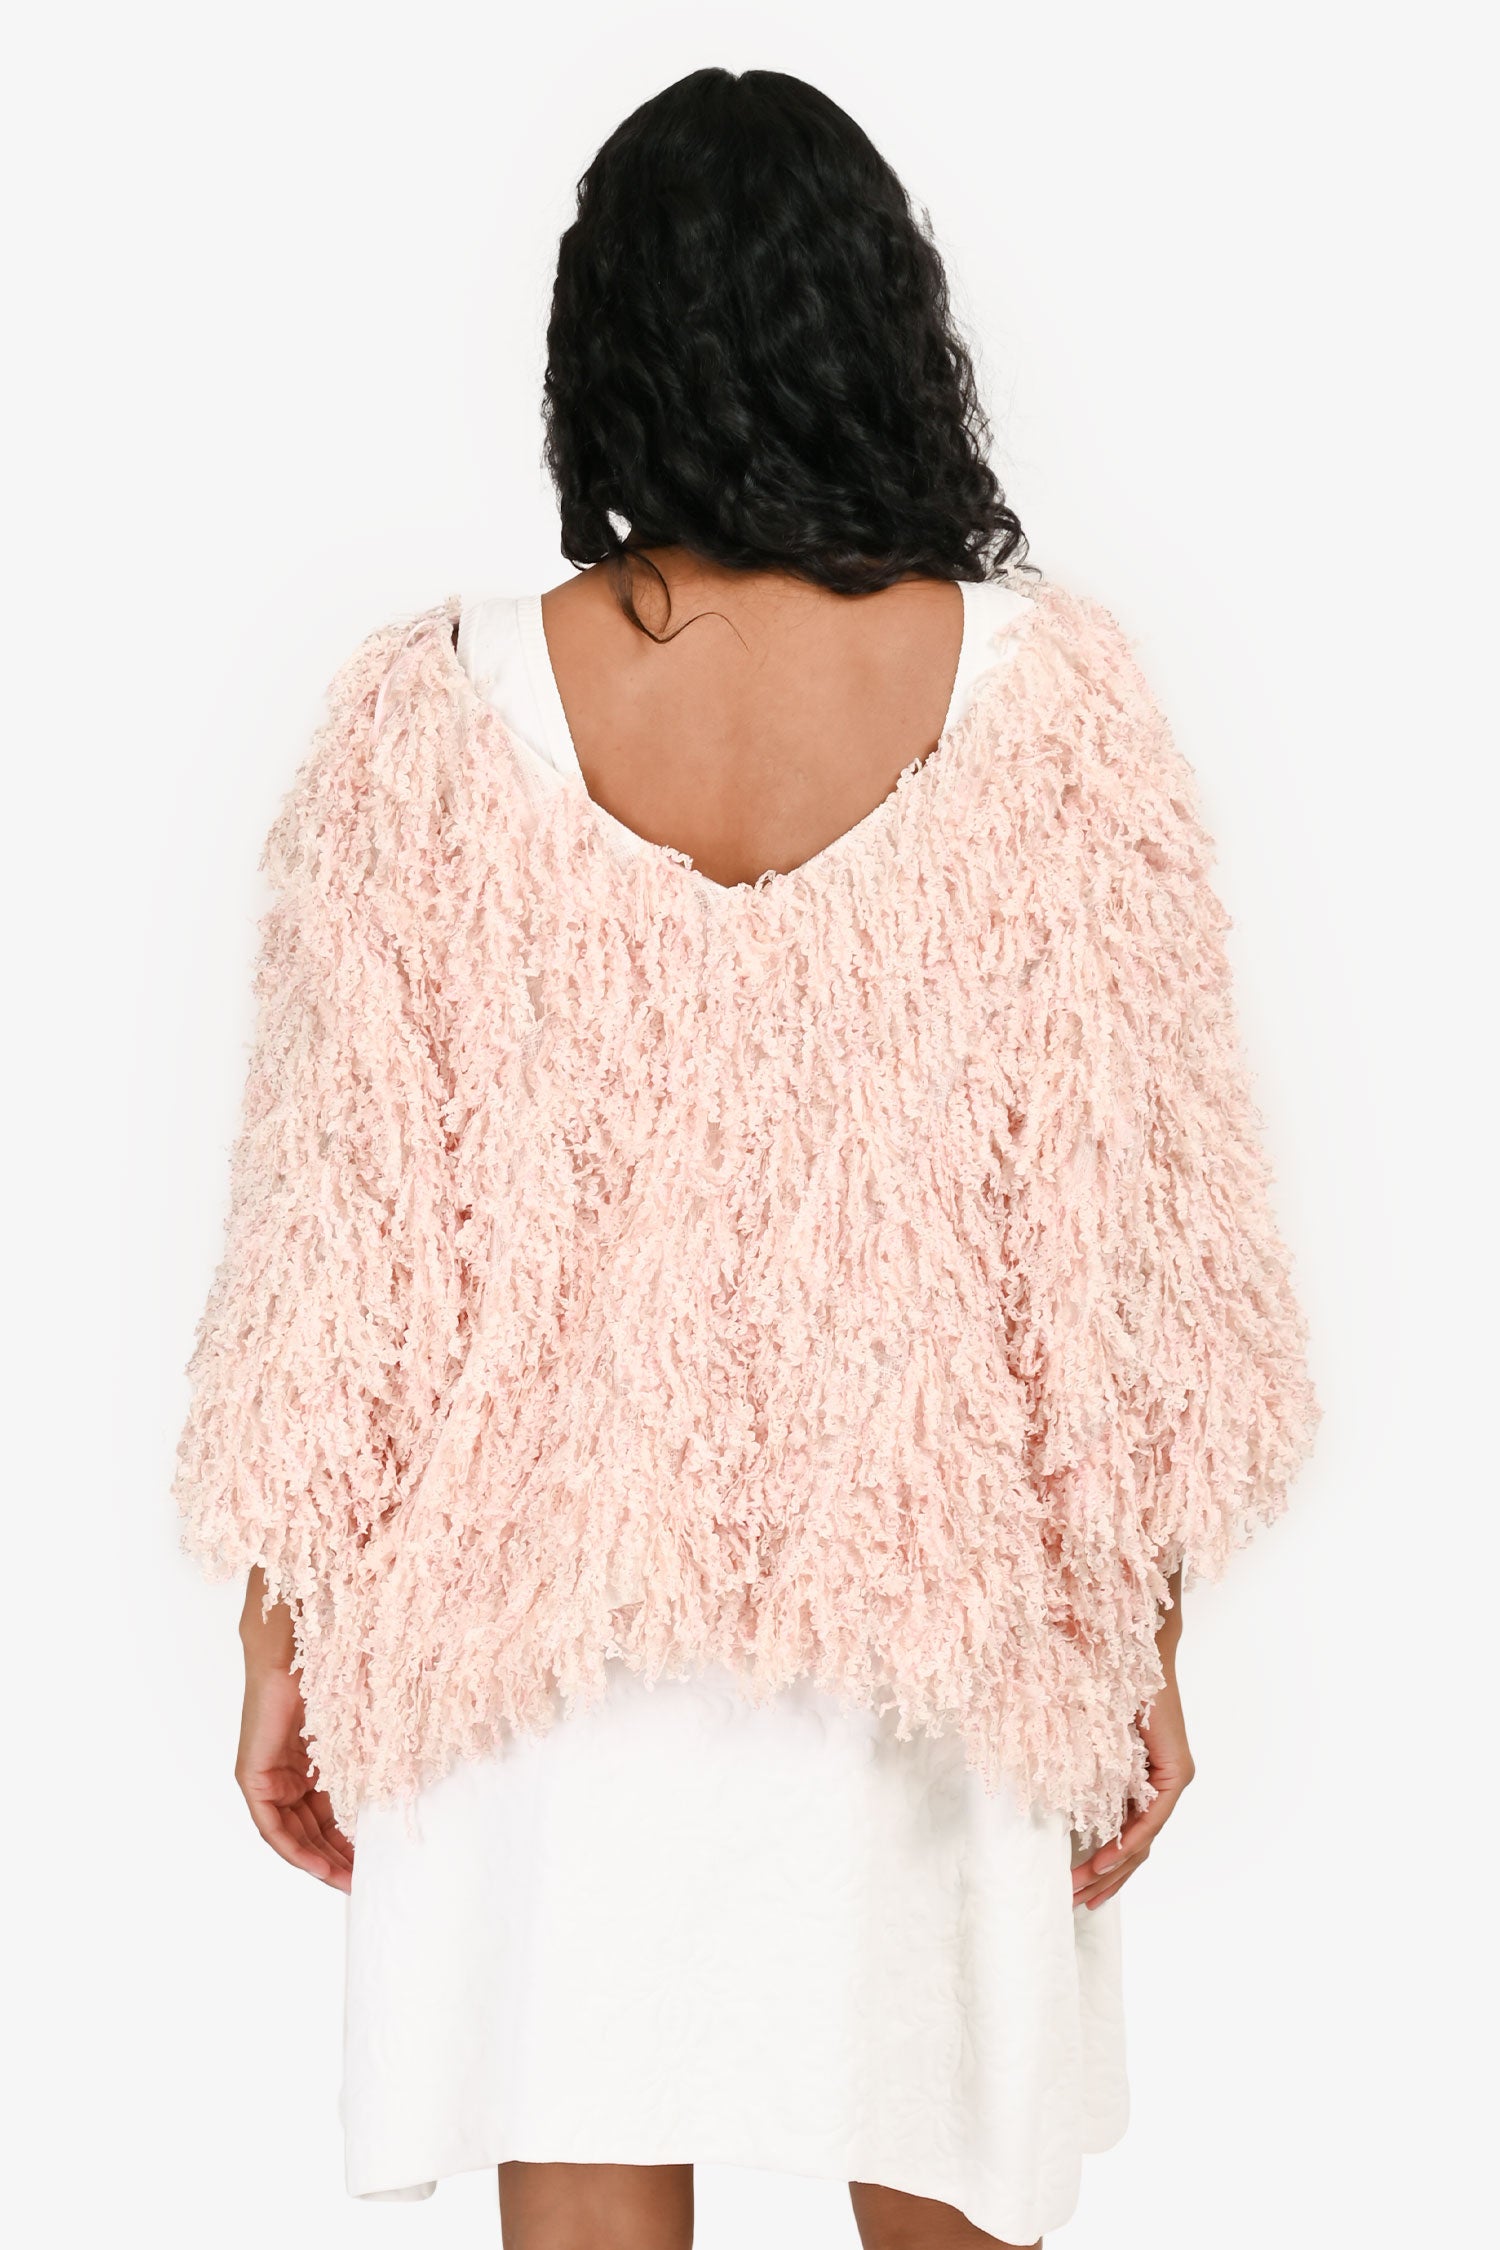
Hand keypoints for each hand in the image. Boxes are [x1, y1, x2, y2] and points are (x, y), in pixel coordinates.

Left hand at [236, 1573, 353, 1891]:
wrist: (302, 1642)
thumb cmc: (338, 1669)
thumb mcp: (366, 1728)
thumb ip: (376, 1759)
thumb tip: (411, 1788)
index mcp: (315, 1759)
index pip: (329, 1813)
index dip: (350, 1842)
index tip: (374, 1864)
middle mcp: (290, 1771)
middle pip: (311, 1829)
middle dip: (337, 1859)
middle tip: (365, 1882)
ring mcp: (269, 1773)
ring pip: (292, 1833)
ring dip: (317, 1861)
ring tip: (347, 1882)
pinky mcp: (254, 1773)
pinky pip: (270, 1824)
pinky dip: (292, 1847)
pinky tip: (316, 1864)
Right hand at [1072, 1586, 1194, 1910]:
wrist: (1136, 1646)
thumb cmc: (1107, 1681)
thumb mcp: (1085, 1736)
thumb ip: (1077, 1766)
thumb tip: (1044, 1788)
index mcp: (1140, 1780)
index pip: (1124, 1836)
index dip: (1102, 1867)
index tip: (1076, 1886)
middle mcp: (1161, 1785)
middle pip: (1134, 1848)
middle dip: (1103, 1880)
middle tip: (1074, 1902)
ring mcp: (1172, 1780)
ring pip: (1143, 1841)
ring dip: (1112, 1870)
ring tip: (1083, 1891)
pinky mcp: (1176, 1772)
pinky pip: (1152, 1818)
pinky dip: (1130, 1841)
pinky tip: (1107, 1860)